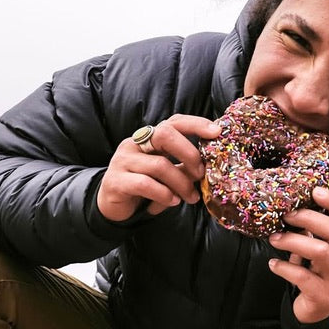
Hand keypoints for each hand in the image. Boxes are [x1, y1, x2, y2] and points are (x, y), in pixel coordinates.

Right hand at [96, 115, 219, 221]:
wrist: (112, 206)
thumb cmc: (144, 187)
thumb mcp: (167, 174)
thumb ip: (183, 167)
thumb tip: (207, 167)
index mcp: (149, 138)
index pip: (173, 122)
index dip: (195, 124)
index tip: (216, 132)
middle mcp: (134, 143)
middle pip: (164, 135)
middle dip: (189, 153)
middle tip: (201, 173)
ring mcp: (123, 160)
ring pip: (159, 165)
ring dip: (181, 183)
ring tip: (191, 197)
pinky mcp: (116, 181)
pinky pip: (145, 184)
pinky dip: (164, 194)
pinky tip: (173, 201)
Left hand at [267, 187, 328, 323]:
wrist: (316, 316)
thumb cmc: (313, 277)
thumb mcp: (315, 255)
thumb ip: (310, 235)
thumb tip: (290, 209)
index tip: (314, 191)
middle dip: (309, 219)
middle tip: (287, 216)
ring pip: (321, 252)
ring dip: (293, 241)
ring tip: (274, 239)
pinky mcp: (324, 297)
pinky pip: (304, 277)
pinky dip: (284, 267)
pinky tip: (273, 264)